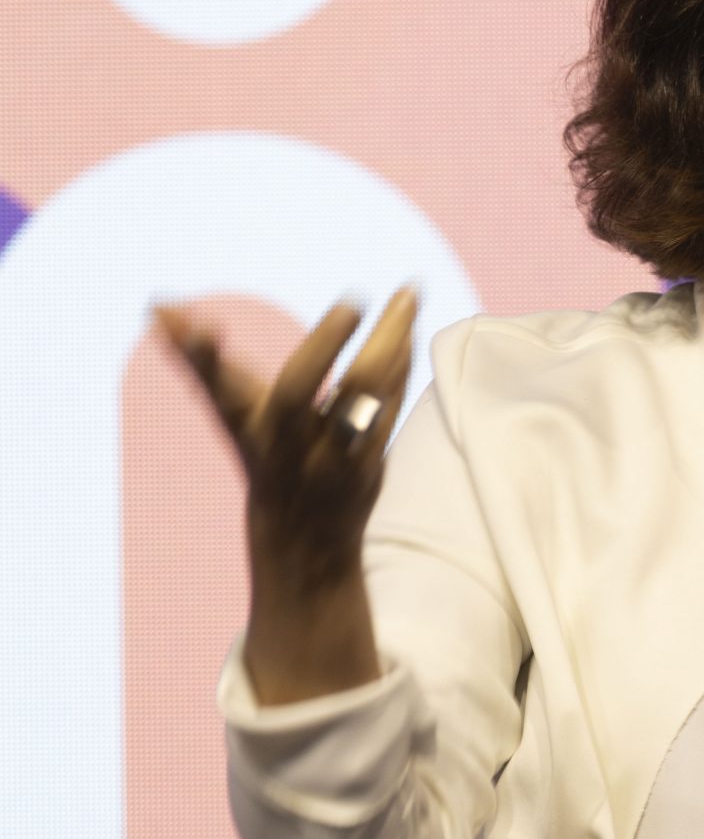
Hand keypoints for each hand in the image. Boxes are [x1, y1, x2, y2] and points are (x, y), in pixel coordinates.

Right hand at [153, 287, 416, 592]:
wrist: (303, 545)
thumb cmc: (262, 456)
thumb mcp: (231, 410)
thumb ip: (197, 357)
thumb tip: (156, 306)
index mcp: (245, 426)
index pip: (217, 388)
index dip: (202, 358)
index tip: (202, 325)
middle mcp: (283, 444)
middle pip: (297, 394)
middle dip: (321, 346)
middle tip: (350, 301)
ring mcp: (328, 459)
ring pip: (361, 397)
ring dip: (388, 342)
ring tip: (407, 293)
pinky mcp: (369, 464)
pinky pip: (390, 407)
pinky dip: (403, 363)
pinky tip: (412, 323)